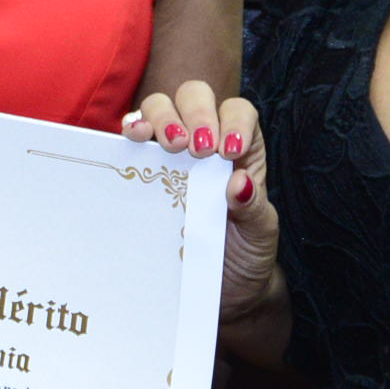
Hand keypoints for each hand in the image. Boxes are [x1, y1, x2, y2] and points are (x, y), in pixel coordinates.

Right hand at [124, 82, 278, 327]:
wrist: (222, 291)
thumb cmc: (246, 255)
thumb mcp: (259, 235)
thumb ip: (253, 209)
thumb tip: (239, 183)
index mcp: (241, 151)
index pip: (238, 112)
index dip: (232, 121)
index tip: (227, 150)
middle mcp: (205, 143)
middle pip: (195, 96)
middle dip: (194, 112)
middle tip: (192, 147)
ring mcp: (170, 154)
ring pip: (160, 106)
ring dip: (160, 116)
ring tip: (165, 144)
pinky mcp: (142, 170)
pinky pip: (132, 138)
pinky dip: (130, 129)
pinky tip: (131, 139)